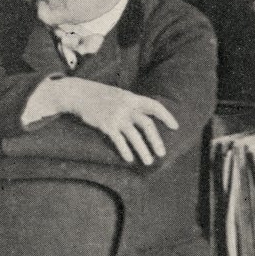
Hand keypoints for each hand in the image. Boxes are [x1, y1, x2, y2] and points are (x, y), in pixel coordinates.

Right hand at [55, 77, 178, 164]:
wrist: (79, 94)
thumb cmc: (100, 96)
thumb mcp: (119, 95)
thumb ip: (132, 104)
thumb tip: (146, 115)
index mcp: (132, 98)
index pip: (155, 106)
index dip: (167, 116)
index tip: (175, 127)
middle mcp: (127, 106)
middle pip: (147, 124)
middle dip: (156, 140)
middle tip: (162, 154)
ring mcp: (116, 116)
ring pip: (135, 136)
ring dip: (143, 151)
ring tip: (148, 162)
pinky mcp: (106, 124)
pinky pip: (119, 141)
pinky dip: (125, 151)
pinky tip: (129, 159)